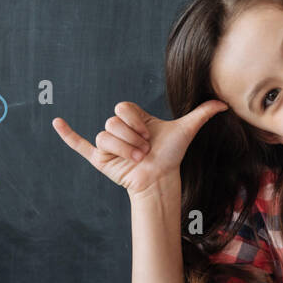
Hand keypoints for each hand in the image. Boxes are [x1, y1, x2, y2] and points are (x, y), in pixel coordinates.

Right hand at [52, 99, 227, 197]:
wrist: (160, 179)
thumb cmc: (171, 154)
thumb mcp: (186, 130)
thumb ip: (202, 114)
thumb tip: (224, 103)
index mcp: (132, 118)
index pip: (123, 107)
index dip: (136, 121)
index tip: (149, 134)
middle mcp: (117, 128)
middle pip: (113, 122)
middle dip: (131, 138)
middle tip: (144, 151)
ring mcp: (107, 143)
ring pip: (104, 135)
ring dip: (123, 149)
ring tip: (136, 159)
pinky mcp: (99, 157)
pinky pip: (79, 144)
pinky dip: (68, 135)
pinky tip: (57, 123)